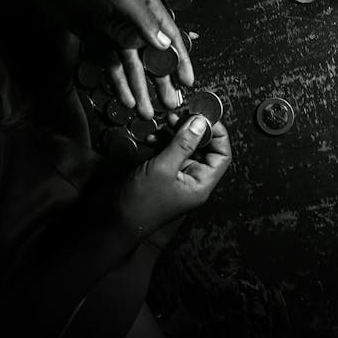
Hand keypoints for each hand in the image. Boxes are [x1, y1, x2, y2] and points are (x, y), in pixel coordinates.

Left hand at [61, 0, 193, 117]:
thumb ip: (144, 22)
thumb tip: (164, 44)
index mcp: (149, 7)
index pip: (170, 37)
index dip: (180, 60)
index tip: (188, 81)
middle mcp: (137, 23)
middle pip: (154, 57)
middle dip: (163, 82)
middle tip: (170, 104)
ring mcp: (118, 35)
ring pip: (134, 67)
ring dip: (141, 89)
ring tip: (146, 112)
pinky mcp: (100, 43)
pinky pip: (113, 67)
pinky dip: (120, 84)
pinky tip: (126, 100)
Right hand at [116, 114, 230, 234]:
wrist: (115, 222)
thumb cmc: (141, 204)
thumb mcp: (163, 168)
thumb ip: (183, 144)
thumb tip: (200, 122)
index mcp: (201, 184)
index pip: (222, 155)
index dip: (217, 134)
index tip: (205, 116)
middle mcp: (193, 181)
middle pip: (204, 149)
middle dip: (193, 130)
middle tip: (182, 115)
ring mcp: (178, 178)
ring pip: (185, 149)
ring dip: (177, 134)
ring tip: (167, 123)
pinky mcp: (163, 175)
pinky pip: (170, 154)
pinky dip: (163, 143)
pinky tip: (154, 137)